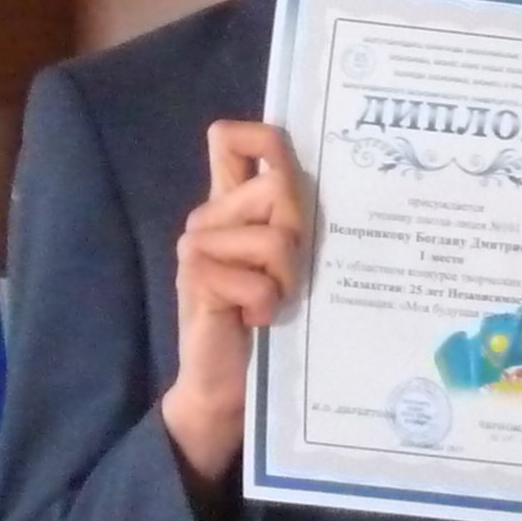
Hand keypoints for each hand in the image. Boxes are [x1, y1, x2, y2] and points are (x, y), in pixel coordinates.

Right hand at [160, 122, 303, 489]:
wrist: (230, 383)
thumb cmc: (268, 316)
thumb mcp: (290, 259)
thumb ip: (294, 216)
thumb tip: (325, 167)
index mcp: (232, 203)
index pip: (234, 143)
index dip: (260, 137)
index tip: (281, 162)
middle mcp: (210, 215)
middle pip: (279, 189)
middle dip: (300, 234)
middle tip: (288, 276)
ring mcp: (196, 244)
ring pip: (274, 237)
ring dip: (287, 279)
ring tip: (271, 302)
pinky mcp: (195, 276)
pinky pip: (259, 278)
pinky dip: (267, 305)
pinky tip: (253, 320)